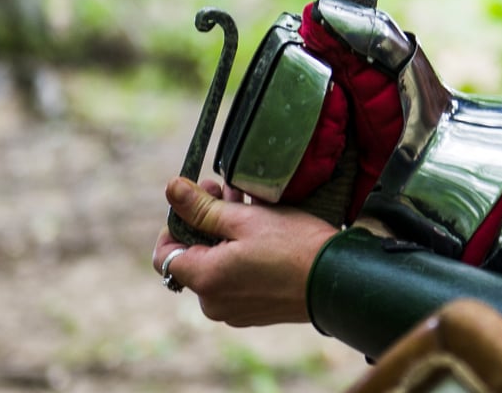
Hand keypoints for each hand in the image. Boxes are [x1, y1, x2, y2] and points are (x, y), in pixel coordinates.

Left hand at [154, 177, 337, 326]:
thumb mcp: (246, 220)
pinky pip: (235, 281)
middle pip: (193, 258)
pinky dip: (241, 257)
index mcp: (205, 279)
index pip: (164, 255)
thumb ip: (203, 208)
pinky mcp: (253, 312)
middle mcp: (212, 302)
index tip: (197, 201)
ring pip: (216, 267)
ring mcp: (233, 311)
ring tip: (249, 205)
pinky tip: (263, 233)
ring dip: (226, 236)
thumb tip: (171, 189)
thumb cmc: (293, 247)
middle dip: (207, 223)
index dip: (175, 224)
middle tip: (227, 191)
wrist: (337, 279)